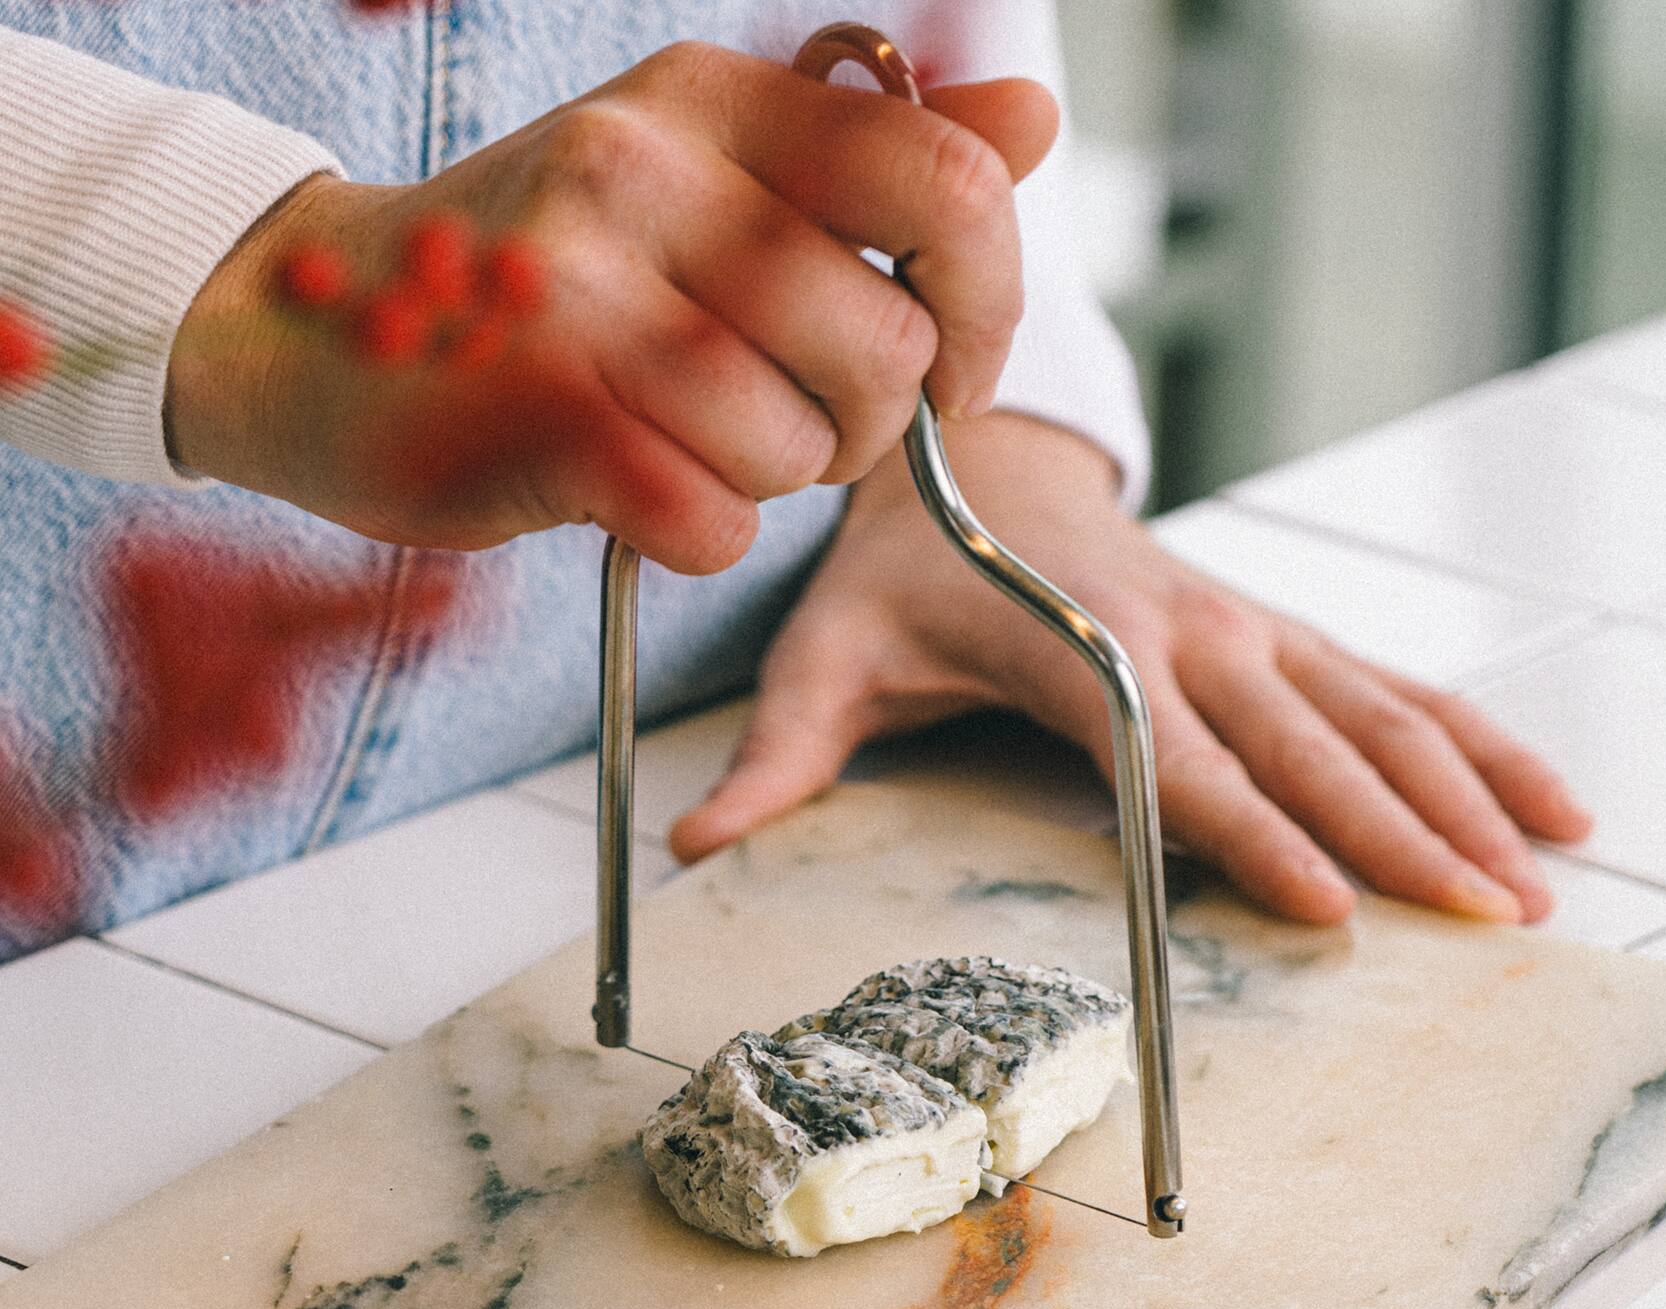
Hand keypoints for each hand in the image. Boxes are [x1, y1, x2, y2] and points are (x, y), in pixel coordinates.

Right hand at [165, 43, 1055, 572]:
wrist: (318, 331)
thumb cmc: (544, 275)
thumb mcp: (705, 175)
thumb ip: (872, 158)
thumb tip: (1031, 119)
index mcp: (711, 103)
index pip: (945, 181)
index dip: (988, 301)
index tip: (950, 361)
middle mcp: (646, 171)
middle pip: (891, 348)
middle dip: (867, 422)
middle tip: (780, 410)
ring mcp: (584, 292)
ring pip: (804, 447)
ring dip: (771, 479)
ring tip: (684, 435)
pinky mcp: (541, 416)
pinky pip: (716, 523)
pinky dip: (699, 533)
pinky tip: (634, 487)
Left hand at [673, 414, 1590, 924]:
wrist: (982, 453)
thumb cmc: (903, 567)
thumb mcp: (824, 651)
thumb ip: (778, 750)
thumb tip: (697, 840)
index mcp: (1088, 654)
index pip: (1181, 759)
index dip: (1253, 833)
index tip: (1329, 907)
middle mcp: (1190, 636)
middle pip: (1309, 745)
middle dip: (1402, 835)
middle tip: (1487, 918)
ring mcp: (1250, 627)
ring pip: (1380, 713)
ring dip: (1467, 796)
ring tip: (1547, 877)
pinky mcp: (1279, 629)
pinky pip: (1399, 683)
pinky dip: (1481, 741)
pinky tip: (1553, 801)